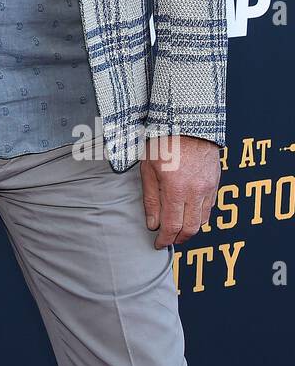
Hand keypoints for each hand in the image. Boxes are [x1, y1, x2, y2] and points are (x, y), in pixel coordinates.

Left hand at [139, 134, 219, 248]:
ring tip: (177, 231)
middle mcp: (195, 191)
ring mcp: (208, 188)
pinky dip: (199, 217)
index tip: (157, 243)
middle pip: (190, 228)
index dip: (165, 239)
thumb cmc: (163, 142)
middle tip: (167, 241)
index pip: (172, 226)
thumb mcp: (148, 168)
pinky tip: (189, 216)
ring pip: (202, 221)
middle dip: (178, 239)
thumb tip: (152, 224)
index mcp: (176, 189)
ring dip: (190, 230)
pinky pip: (210, 208)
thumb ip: (151, 199)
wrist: (188, 122)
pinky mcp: (215, 183)